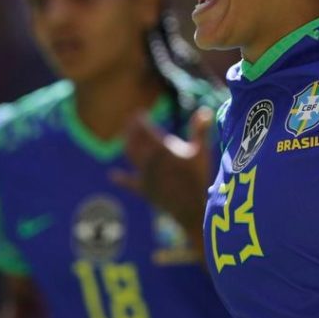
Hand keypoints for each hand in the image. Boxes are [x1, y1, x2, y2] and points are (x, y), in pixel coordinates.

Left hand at [111, 107, 214, 230]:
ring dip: (127, 145)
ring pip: (130, 156)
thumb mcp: (201, 152)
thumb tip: (206, 110)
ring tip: (126, 139)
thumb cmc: (198, 177)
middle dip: (131, 130)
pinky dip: (121, 179)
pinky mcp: (143, 189)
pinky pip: (129, 182)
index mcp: (160, 148)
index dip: (139, 120)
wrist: (191, 207)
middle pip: (133, 141)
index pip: (144, 129)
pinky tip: (113, 176)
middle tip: (131, 122)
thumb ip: (200, 130)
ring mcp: (144, 175)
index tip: (139, 113)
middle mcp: (148, 160)